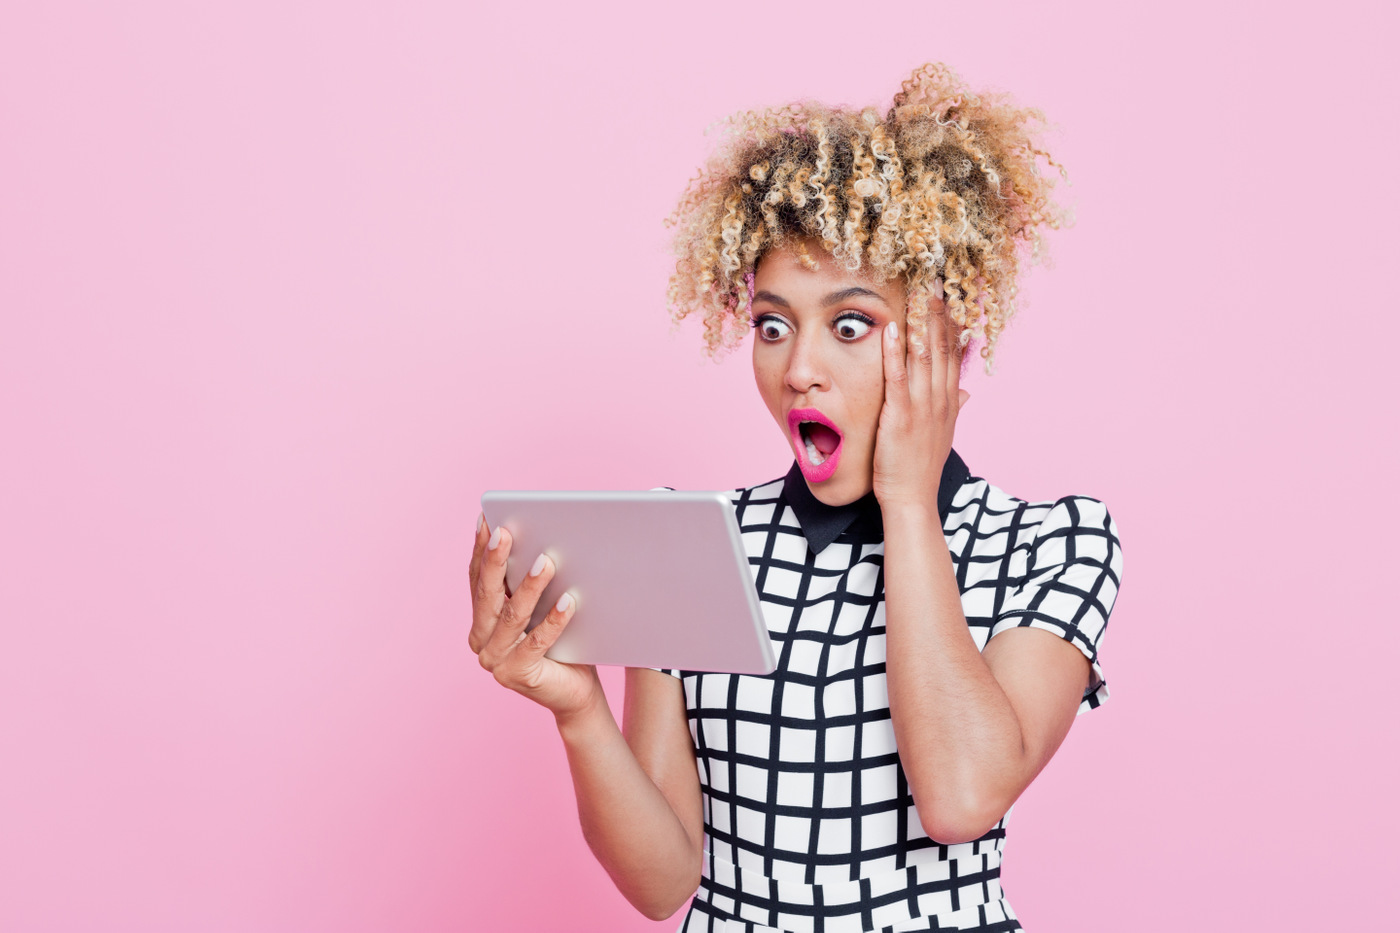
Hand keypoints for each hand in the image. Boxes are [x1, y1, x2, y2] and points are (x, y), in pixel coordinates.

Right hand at [469, 514, 603, 718]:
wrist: (577, 692)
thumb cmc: (563, 644)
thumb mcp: (542, 609)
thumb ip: (529, 585)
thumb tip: (538, 542)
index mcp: (482, 621)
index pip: (478, 580)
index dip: (481, 550)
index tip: (487, 520)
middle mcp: (481, 641)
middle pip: (487, 595)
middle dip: (496, 560)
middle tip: (506, 532)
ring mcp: (496, 661)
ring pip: (512, 616)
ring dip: (529, 587)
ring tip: (545, 561)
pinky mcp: (517, 676)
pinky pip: (537, 642)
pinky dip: (553, 620)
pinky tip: (568, 600)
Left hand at [872, 306, 969, 510]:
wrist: (912, 497)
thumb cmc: (921, 466)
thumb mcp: (944, 433)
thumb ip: (953, 408)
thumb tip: (966, 392)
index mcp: (948, 400)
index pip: (953, 353)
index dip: (952, 323)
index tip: (951, 295)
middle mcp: (939, 398)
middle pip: (942, 347)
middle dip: (939, 312)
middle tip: (936, 279)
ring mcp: (921, 406)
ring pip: (923, 356)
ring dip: (921, 323)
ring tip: (919, 292)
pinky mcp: (899, 415)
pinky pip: (897, 377)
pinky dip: (895, 352)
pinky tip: (894, 329)